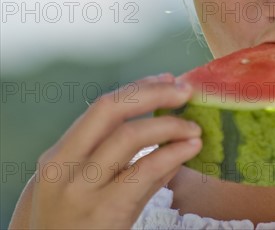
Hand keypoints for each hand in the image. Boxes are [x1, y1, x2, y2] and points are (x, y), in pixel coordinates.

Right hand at [29, 73, 201, 229]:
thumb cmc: (73, 227)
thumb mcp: (86, 187)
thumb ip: (127, 160)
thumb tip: (172, 131)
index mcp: (60, 154)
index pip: (103, 107)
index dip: (139, 88)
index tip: (167, 79)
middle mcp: (65, 165)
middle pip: (112, 108)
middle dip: (153, 93)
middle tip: (184, 91)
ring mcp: (82, 188)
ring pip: (130, 136)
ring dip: (169, 125)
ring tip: (194, 127)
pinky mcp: (104, 210)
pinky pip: (145, 170)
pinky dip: (172, 153)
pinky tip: (191, 147)